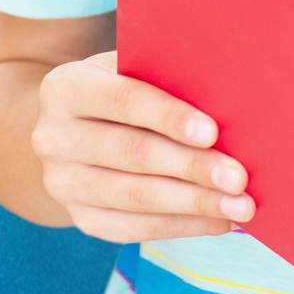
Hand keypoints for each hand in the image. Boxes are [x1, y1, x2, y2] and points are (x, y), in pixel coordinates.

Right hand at [32, 50, 256, 242]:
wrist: (73, 124)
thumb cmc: (121, 83)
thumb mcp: (129, 65)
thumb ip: (162, 72)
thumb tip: (225, 94)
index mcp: (65, 87)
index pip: (123, 101)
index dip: (169, 116)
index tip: (212, 132)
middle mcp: (54, 137)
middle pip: (134, 154)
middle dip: (192, 167)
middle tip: (239, 178)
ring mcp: (62, 183)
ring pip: (136, 197)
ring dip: (194, 204)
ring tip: (240, 206)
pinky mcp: (79, 217)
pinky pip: (134, 229)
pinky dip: (182, 226)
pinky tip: (217, 219)